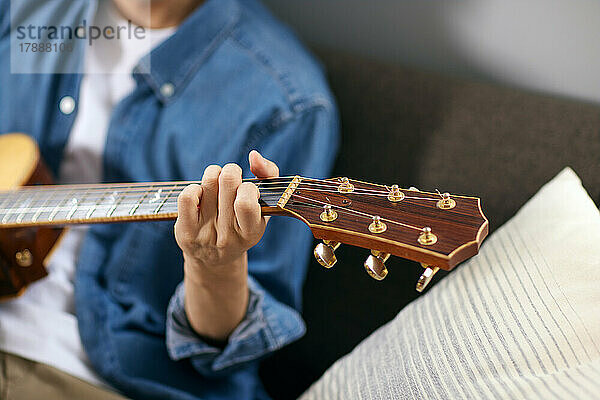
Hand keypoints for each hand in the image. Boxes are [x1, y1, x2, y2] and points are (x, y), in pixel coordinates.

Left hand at [174, 150, 278, 273]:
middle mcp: (229, 236)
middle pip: (228, 181)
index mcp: (252, 232)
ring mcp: (206, 234)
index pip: (246, 202)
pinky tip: (200, 193)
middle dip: (231, 172)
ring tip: (216, 183)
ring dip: (214, 175)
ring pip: (209, 182)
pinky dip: (194, 187)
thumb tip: (253, 155)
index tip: (247, 190)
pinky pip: (187, 196)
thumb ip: (268, 175)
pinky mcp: (186, 232)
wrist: (214, 258)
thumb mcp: (263, 205)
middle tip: (231, 180)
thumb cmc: (243, 221)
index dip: (248, 186)